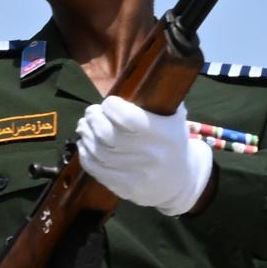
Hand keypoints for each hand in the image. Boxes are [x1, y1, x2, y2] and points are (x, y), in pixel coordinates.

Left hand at [75, 96, 213, 214]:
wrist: (181, 181)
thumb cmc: (173, 141)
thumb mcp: (174, 117)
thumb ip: (158, 98)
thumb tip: (134, 78)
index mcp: (163, 134)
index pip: (127, 117)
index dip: (111, 106)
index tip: (109, 103)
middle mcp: (150, 155)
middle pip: (107, 134)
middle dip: (93, 118)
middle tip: (91, 112)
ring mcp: (136, 174)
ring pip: (98, 151)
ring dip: (86, 134)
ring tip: (84, 125)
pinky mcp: (125, 188)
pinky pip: (97, 170)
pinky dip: (85, 154)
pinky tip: (85, 144)